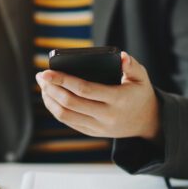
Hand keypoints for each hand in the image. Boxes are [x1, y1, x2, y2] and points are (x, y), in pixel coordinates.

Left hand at [35, 51, 159, 139]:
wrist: (147, 121)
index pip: (84, 89)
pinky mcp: (92, 132)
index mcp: (117, 99)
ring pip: (65, 115)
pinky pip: (69, 122)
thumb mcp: (142, 77)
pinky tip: (50, 97)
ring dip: (50, 100)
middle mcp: (106, 116)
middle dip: (52, 88)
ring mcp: (98, 127)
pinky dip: (56, 110)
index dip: (63, 80)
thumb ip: (131, 65)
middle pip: (70, 103)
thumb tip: (121, 56)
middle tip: (41, 76)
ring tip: (43, 86)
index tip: (47, 72)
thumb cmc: (140, 94)